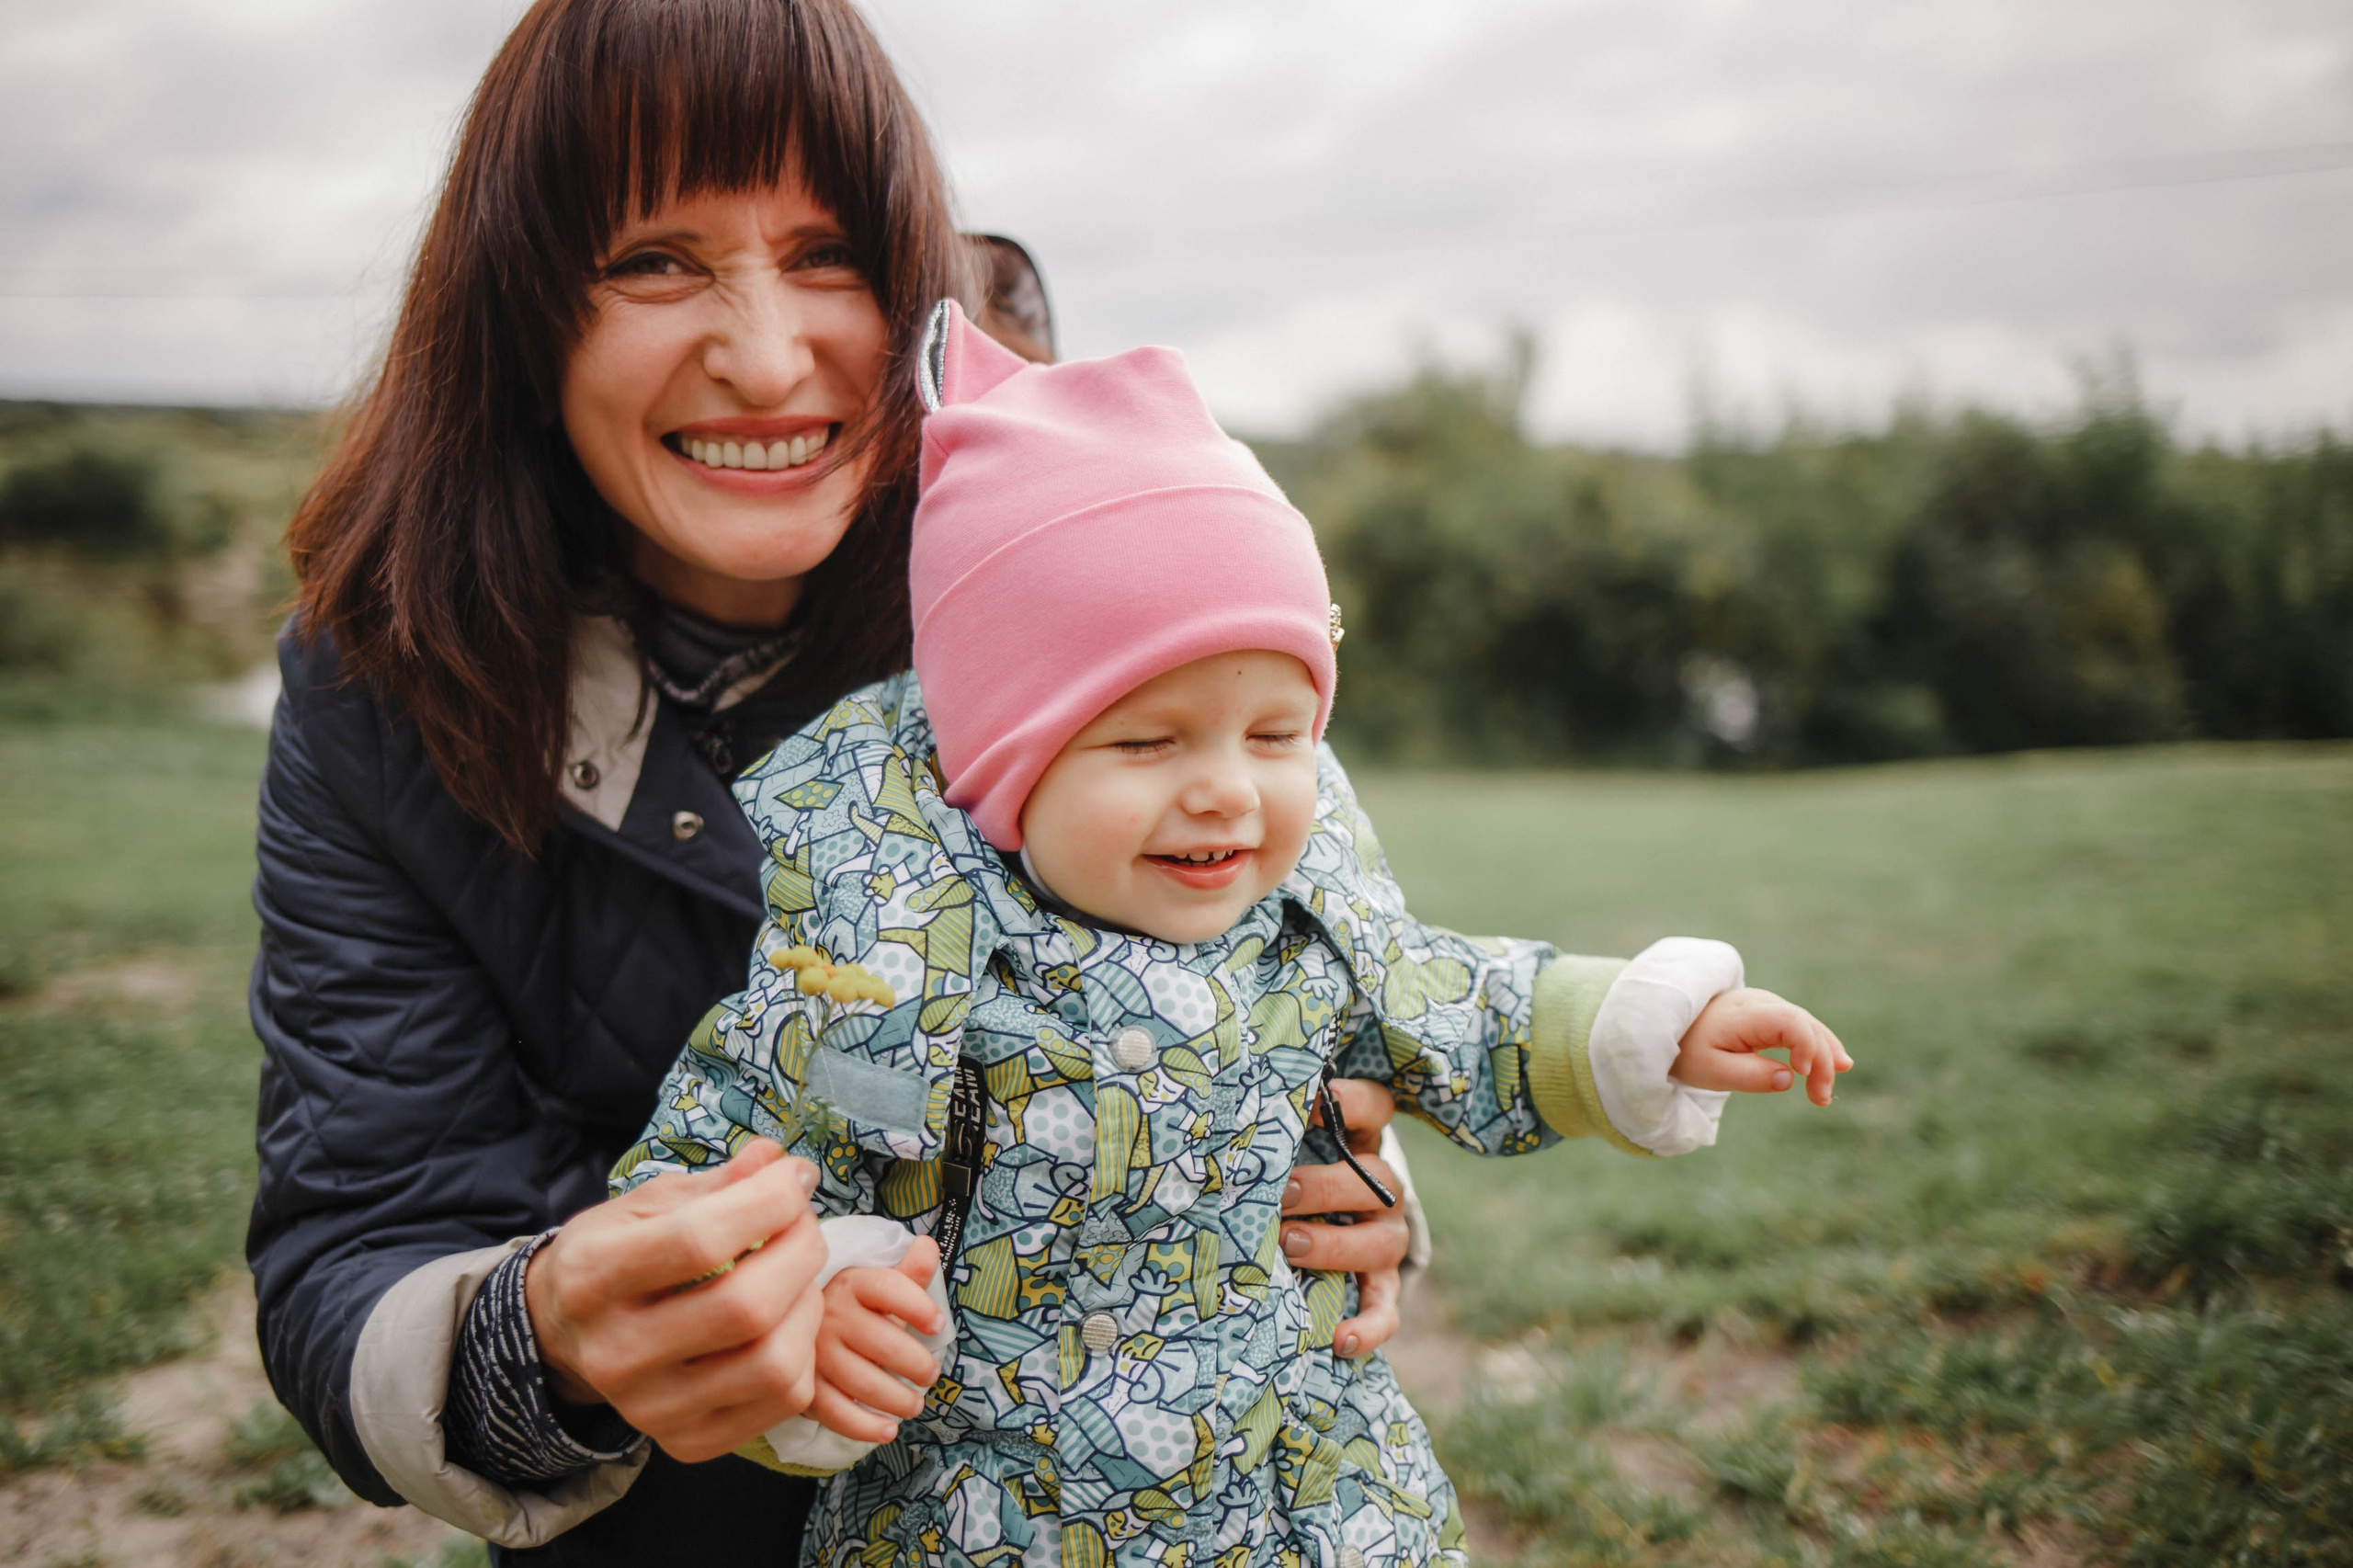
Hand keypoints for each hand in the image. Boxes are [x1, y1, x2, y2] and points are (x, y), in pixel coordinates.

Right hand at [524, 1140, 829, 1462]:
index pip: (698, 1240)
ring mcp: (650, 1409)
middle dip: (800, 1249)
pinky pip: (782, 1398)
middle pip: (745, 1306)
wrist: (563, 1337)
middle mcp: (614, 1354)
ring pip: (772, 1363)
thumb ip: (713, 1184)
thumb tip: (776, 1160)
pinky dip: (804, 1351)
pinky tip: (786, 1321)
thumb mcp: (644, 1205)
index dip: (768, 1201)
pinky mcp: (686, 1441)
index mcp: (591, 1278)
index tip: (796, 1176)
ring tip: (796, 1274)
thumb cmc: (614, 1255)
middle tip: (803, 1225)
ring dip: (807, 1303)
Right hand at [807, 1237, 945, 1444]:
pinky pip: (837, 1413)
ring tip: (915, 1404)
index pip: (887, 1288)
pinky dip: (865, 1427)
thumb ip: (908, 1272)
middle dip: (916, 1364)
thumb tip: (928, 1247)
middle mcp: (829, 1315)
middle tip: (931, 1375)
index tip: (938, 1325)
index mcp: (851, 1283)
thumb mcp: (880, 1286)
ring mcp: (814, 1354)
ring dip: (897, 1400)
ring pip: (863, 1383)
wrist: (799, 1333)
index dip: (916, 1306)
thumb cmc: (856, 1311)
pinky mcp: (805, 1388)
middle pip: (882, 1343)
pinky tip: (887, 1429)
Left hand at [1283, 1077, 1411, 1359]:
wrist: (1320, 1227)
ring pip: (1383, 1242)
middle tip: (1282, 1194)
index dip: (1351, 1102)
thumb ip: (1268, 1137)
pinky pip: (1387, 1309)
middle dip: (1327, 1187)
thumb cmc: (1288, 1175)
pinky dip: (1368, 1325)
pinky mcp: (1383, 1285)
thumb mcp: (1286, 1149)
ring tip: (1288, 1248)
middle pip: (1376, 1179)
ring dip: (1335, 1246)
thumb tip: (1214, 1127)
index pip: (1375, 1107)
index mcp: (1361, 1142)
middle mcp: (1383, 1189)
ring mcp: (1387, 1238)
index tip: (1314, 1103)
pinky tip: (1338, 1337)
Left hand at [1670, 988, 1851, 1105]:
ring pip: (1808, 1026)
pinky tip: (1837, 1065)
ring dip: (1825, 1057)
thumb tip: (1789, 1079)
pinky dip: (1818, 1047)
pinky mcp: (1770, 1015)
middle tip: (1821, 1099)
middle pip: (1806, 1025)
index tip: (1803, 1074)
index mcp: (1746, 1014)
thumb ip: (1750, 1075)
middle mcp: (1762, 1003)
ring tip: (1828, 1091)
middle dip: (1822, 1061)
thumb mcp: (1712, 1071)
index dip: (1806, 1046)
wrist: (1672, 1028)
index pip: (1791, 1021)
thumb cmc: (1689, 1050)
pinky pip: (1801, 1028)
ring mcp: (1768, 1006)